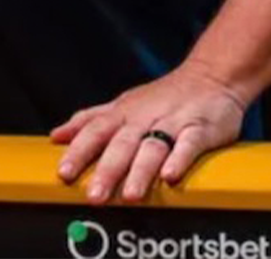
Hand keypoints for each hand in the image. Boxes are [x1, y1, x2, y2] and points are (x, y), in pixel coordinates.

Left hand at [51, 64, 246, 202]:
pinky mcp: (200, 128)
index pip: (96, 130)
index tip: (64, 172)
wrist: (213, 75)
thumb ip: (91, 120)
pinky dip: (180, 159)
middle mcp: (146, 117)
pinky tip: (171, 176)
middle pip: (123, 143)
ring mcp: (174, 121)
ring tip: (130, 194)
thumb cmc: (164, 96)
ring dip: (141, 170)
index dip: (79, 151)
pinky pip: (189, 144)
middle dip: (108, 169)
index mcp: (125, 113)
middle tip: (95, 194)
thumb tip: (57, 135)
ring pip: (154, 146)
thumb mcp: (124, 104)